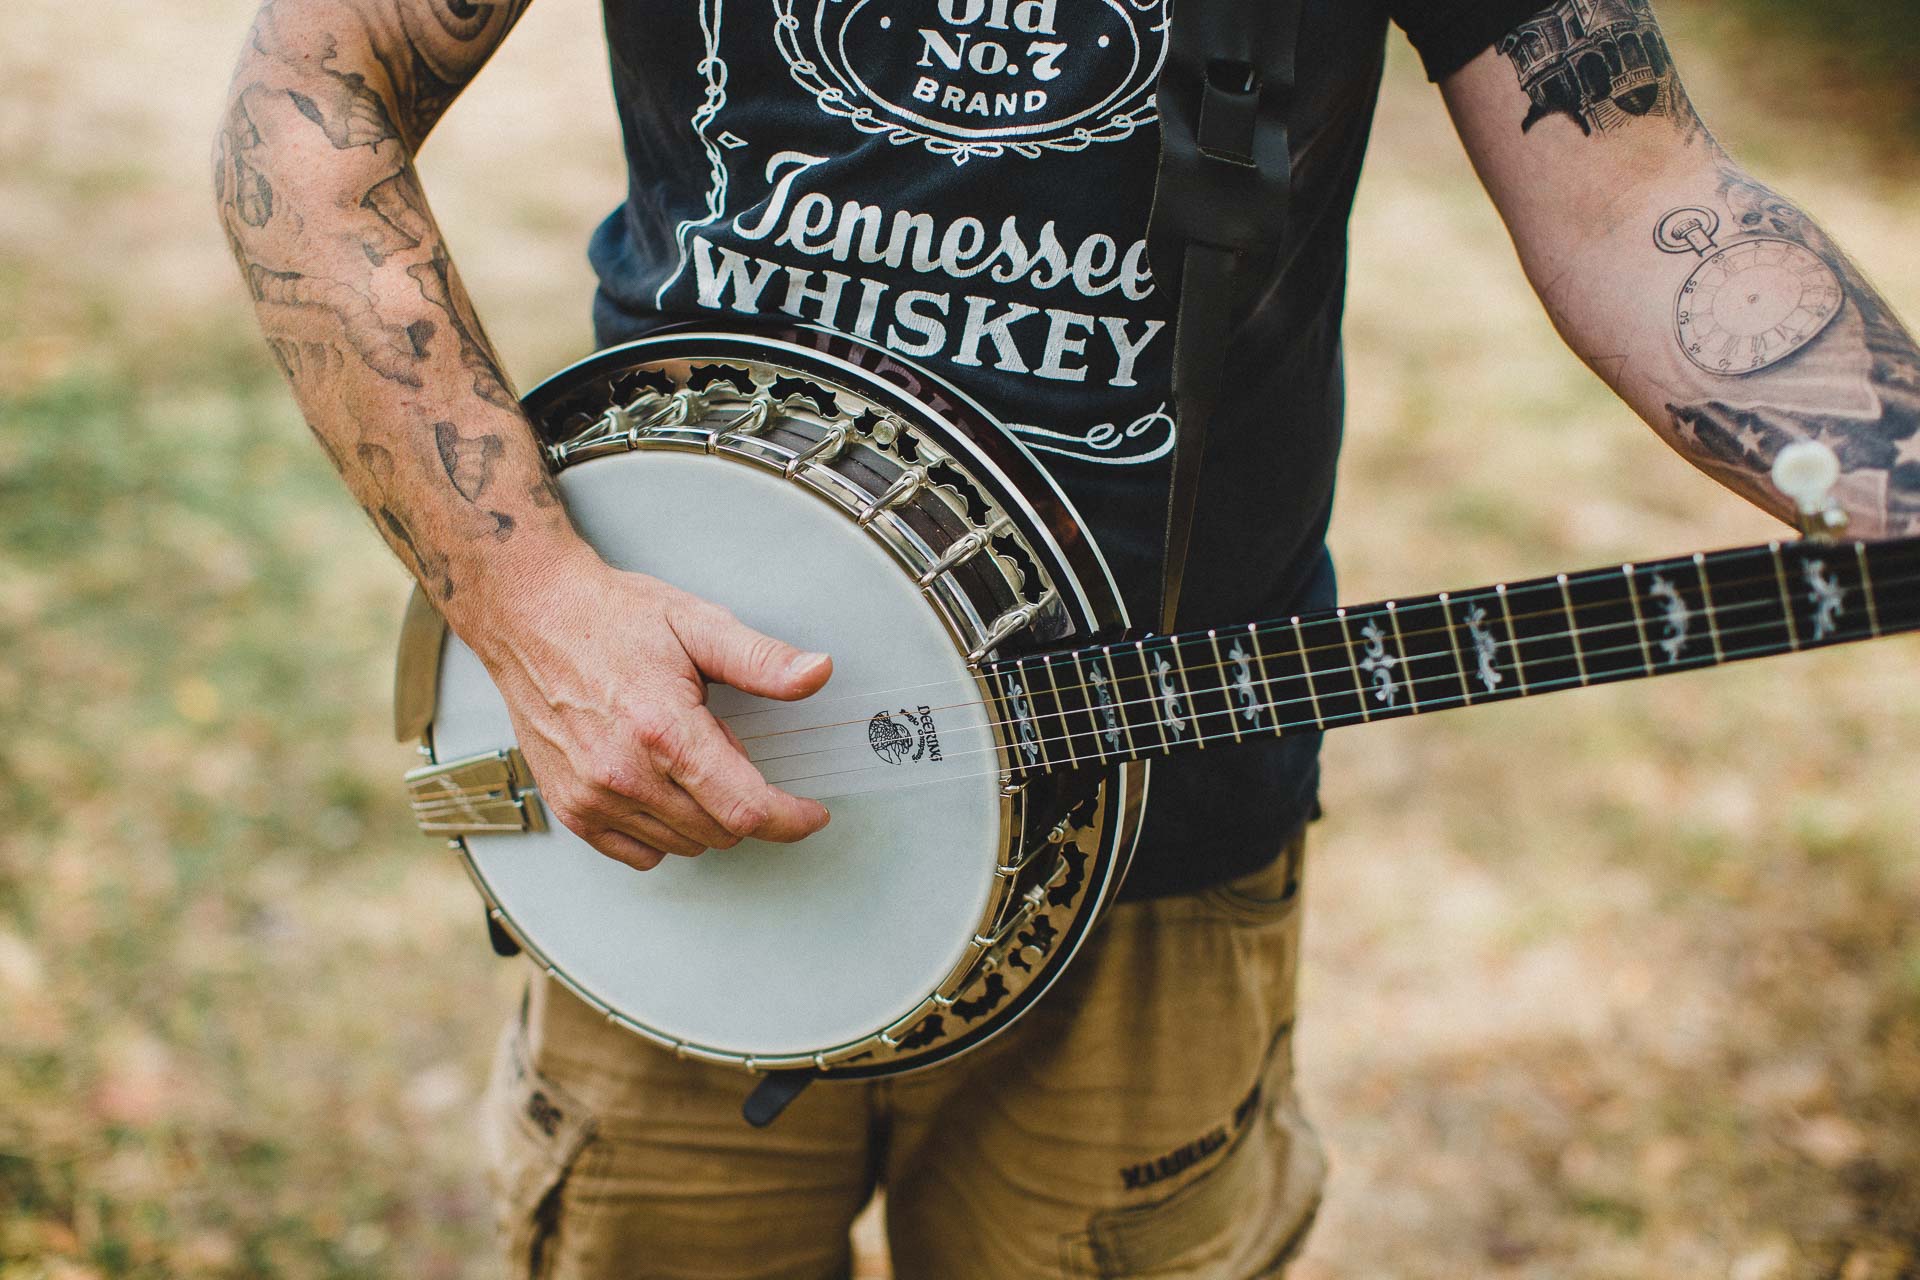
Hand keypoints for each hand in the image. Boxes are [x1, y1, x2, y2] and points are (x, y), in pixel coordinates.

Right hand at [464, 549, 832, 869]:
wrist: (531, 616)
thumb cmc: (611, 618)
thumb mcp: (698, 624)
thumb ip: (761, 660)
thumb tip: (817, 673)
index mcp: (663, 730)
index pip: (745, 808)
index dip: (790, 819)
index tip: (810, 814)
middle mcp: (624, 773)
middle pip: (720, 831)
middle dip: (746, 802)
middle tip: (726, 745)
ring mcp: (593, 797)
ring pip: (684, 845)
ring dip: (706, 816)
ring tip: (686, 755)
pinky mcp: (571, 809)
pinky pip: (640, 853)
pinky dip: (665, 832)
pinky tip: (661, 785)